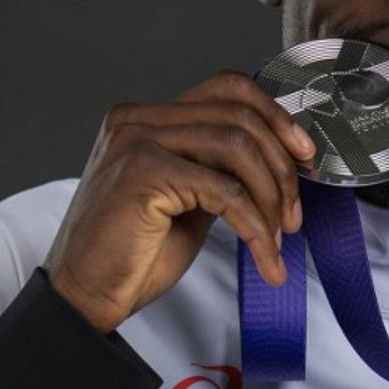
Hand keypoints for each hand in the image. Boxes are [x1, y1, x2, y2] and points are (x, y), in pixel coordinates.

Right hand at [44, 71, 315, 332]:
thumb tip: (281, 159)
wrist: (85, 299)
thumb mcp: (189, 199)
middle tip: (294, 213)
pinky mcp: (143, 173)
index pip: (227, 88)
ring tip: (278, 236)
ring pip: (237, 146)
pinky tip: (265, 254)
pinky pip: (225, 191)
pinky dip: (256, 226)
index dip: (275, 114)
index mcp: (148, 118)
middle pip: (239, 115)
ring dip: (272, 196)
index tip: (303, 152)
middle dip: (282, 165)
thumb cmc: (132, 255)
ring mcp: (137, 140)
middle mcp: (138, 119)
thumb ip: (220, 169)